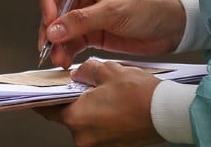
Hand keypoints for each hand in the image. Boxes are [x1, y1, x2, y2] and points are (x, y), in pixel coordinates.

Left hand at [38, 60, 160, 146]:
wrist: (170, 114)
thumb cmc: (141, 95)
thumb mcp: (108, 70)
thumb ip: (86, 71)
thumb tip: (79, 74)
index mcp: (77, 118)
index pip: (47, 108)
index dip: (43, 95)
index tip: (40, 87)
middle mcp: (84, 137)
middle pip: (65, 115)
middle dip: (69, 99)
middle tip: (77, 83)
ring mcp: (100, 144)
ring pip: (83, 122)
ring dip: (86, 107)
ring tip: (99, 91)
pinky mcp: (114, 145)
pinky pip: (98, 128)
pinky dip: (99, 116)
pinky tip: (110, 102)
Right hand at [39, 0, 184, 67]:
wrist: (172, 29)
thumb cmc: (148, 8)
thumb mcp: (114, 11)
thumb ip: (82, 20)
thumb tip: (52, 30)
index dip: (48, 1)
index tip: (49, 20)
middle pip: (54, 8)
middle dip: (50, 28)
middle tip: (48, 46)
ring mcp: (86, 15)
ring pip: (61, 28)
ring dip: (57, 44)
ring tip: (58, 59)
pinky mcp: (92, 34)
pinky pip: (72, 41)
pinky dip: (66, 51)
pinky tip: (65, 61)